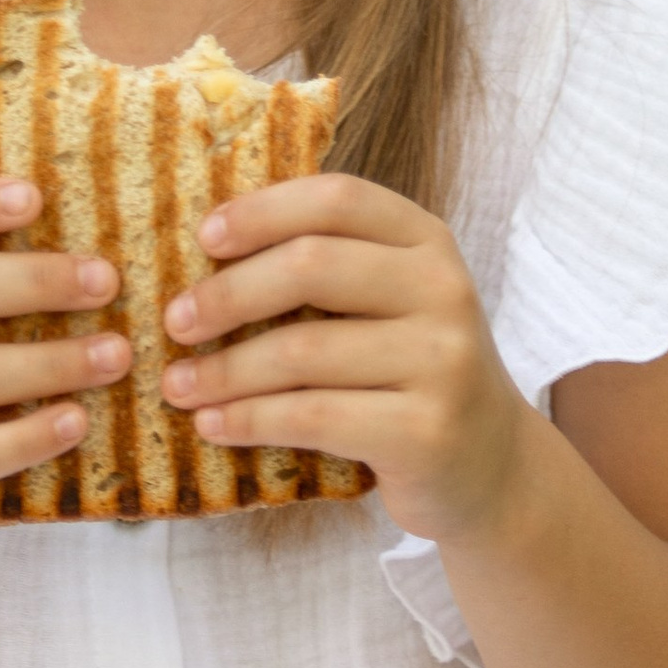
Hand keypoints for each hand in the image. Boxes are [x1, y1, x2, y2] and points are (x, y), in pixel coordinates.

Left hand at [158, 174, 531, 544]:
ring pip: (302, 351)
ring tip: (178, 385)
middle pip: (312, 266)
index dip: (263, 210)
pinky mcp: (425, 431)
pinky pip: (312, 417)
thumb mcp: (392, 304)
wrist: (492, 468)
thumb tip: (204, 253)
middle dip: (228, 294)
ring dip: (224, 370)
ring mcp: (441, 362)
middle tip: (175, 322)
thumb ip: (329, 268)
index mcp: (427, 242)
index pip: (338, 199)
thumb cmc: (413, 375)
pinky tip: (213, 425)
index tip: (203, 238)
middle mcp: (444, 290)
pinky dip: (249, 420)